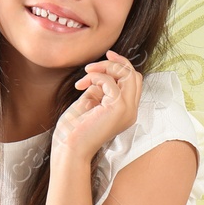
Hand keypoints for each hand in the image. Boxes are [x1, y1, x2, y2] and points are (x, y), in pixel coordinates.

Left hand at [51, 50, 142, 167]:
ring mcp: (127, 110)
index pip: (134, 81)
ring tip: (86, 74)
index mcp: (126, 111)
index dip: (122, 66)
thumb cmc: (74, 129)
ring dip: (104, 67)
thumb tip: (101, 72)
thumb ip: (100, 88)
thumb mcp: (89, 102)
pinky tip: (81, 86)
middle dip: (115, 63)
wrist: (68, 147)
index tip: (107, 57)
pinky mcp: (118, 108)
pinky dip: (95, 77)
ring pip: (127, 74)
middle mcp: (130, 111)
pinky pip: (111, 81)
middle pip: (134, 74)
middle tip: (94, 64)